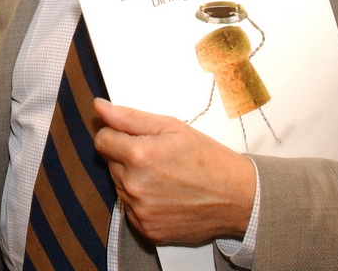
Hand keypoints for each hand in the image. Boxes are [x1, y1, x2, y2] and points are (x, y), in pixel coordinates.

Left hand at [93, 98, 255, 245]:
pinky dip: (141, 202)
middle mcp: (135, 186)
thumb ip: (130, 117)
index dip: (116, 135)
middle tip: (158, 157)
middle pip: (110, 163)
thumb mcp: (171, 127)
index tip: (133, 137)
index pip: (102, 140)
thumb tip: (100, 107)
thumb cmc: (208, 159)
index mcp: (139, 155)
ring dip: (133, 179)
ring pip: (120, 186)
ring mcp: (140, 211)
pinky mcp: (147, 229)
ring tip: (164, 176)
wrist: (237, 197)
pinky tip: (164, 195)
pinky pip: (130, 210)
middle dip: (127, 156)